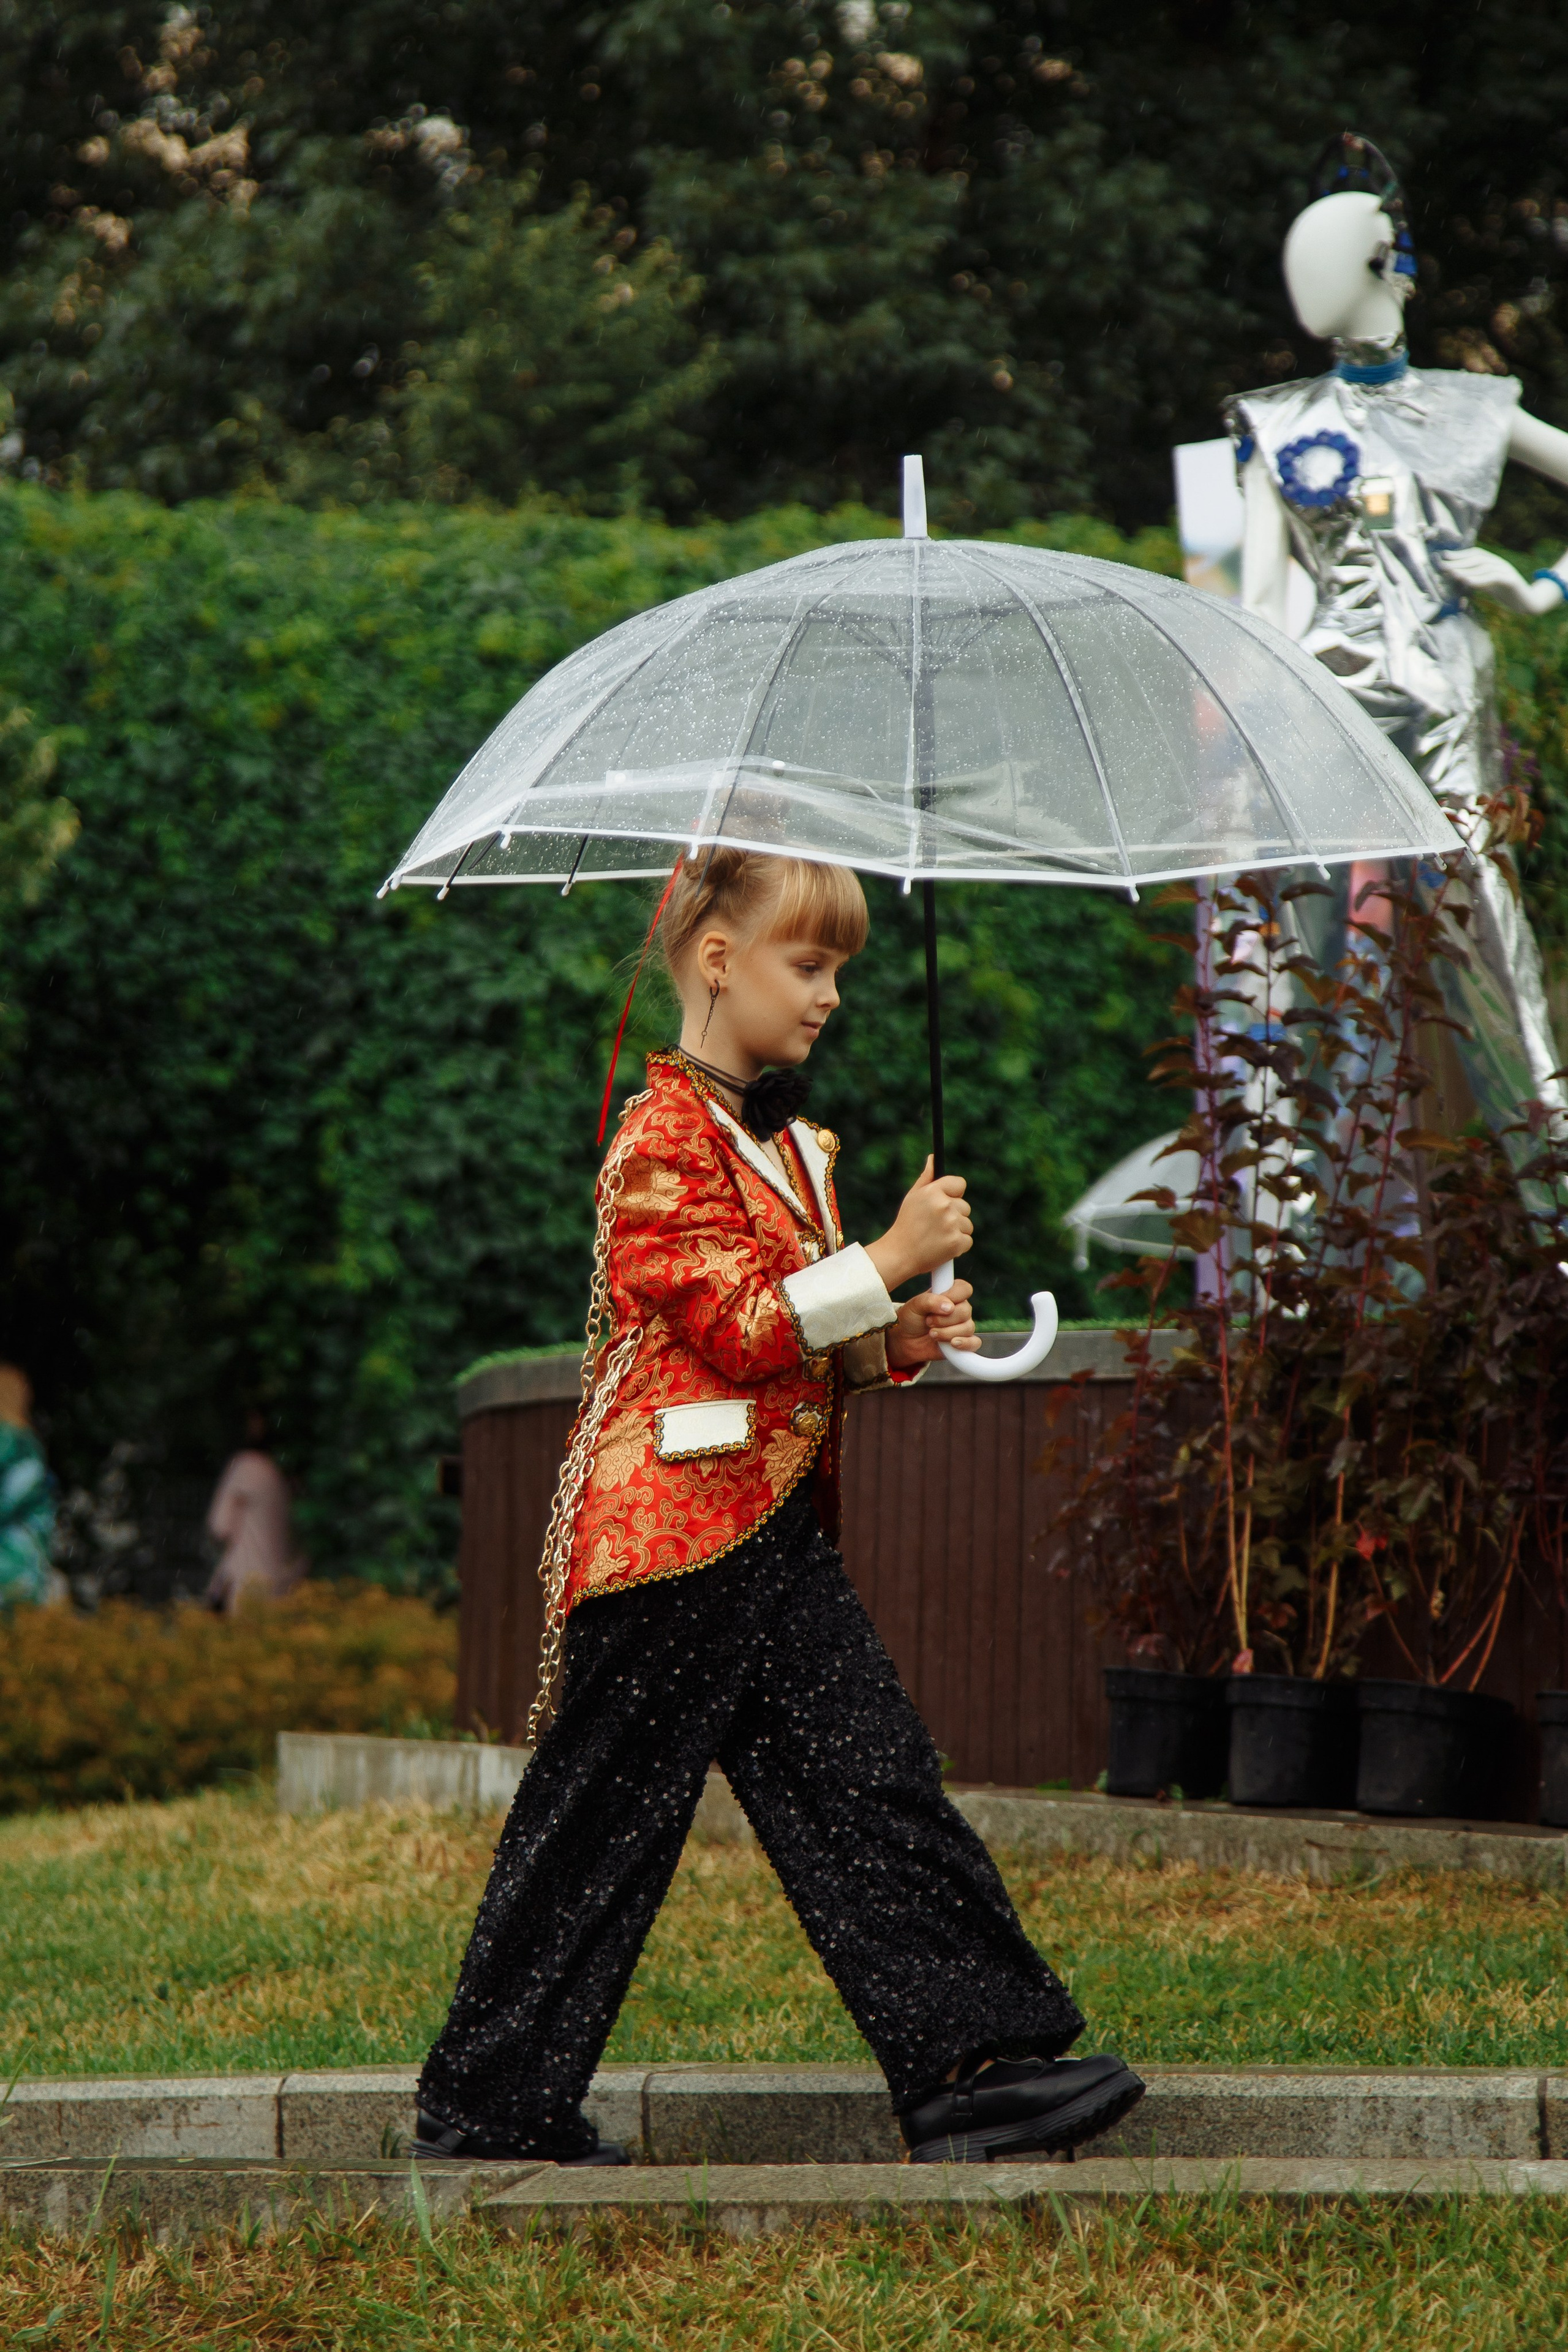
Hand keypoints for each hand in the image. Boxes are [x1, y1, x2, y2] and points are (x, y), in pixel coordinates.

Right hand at [864, 1157, 973, 1293]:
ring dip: (956, 1231)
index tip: (946, 1202)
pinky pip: (968, 1240)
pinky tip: (942, 1246)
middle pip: (965, 1206)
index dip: (954, 1194)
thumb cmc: (906, 1224)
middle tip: (936, 1225)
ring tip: (937, 1236)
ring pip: (967, 1224)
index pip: (960, 1184)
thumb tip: (933, 1158)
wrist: (900, 1255)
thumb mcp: (913, 1197)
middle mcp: (944, 1206)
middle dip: (954, 1215)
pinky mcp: (957, 1243)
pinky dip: (958, 1245)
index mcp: (933, 1192)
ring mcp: (952, 1225)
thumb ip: (926, 1178)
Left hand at [888, 1278, 978, 1365]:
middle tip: (928, 1321)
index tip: (939, 1302)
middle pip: (966, 1311)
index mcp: (950, 1294)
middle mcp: (959, 1308)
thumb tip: (949, 1307)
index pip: (964, 1289)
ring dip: (947, 1333)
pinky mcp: (964, 1342)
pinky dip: (964, 1344)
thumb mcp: (915, 1305)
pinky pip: (975, 1343)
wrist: (906, 1340)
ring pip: (968, 1328)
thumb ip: (930, 1301)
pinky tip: (952, 1343)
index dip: (954, 1296)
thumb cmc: (912, 1318)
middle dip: (944, 1319)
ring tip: (932, 1333)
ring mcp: (963, 1325)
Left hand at [1440, 547, 1562, 617]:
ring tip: (1452, 574)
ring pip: (1484, 567)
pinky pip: (1493, 578)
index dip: (1460, 554)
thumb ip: (1476, 580)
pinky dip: (1479, 579)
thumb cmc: (1507, 594)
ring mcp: (1506, 571)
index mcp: (1494, 563)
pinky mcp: (1511, 580)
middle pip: (1477, 559)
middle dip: (1459, 562)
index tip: (1444, 556)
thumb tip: (1458, 578)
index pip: (1475, 554)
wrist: (1528, 602)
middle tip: (1443, 566)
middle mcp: (1500, 563)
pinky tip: (1468, 582)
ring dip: (1466, 570)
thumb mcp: (1488, 585)